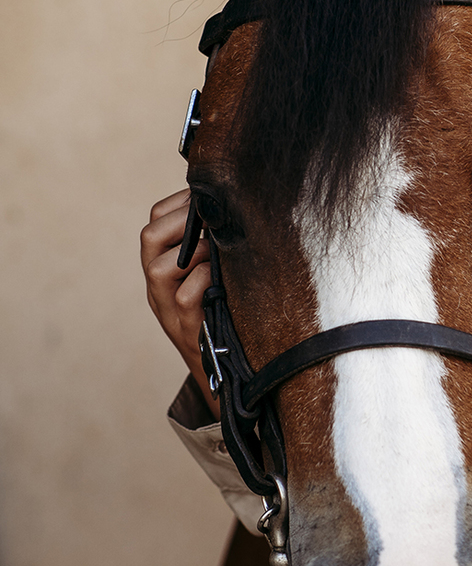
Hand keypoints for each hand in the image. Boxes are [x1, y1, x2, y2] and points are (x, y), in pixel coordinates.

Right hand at [140, 187, 217, 414]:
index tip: (204, 198)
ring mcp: (167, 308)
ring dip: (194, 250)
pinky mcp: (185, 328)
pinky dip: (203, 280)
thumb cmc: (221, 313)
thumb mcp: (211, 275)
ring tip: (215, 253)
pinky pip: (186, 296)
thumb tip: (228, 209)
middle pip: (149, 237)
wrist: (222, 368)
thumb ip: (211, 247)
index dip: (177, 204)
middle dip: (180, 220)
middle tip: (209, 221)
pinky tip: (219, 279)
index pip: (154, 223)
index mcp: (160, 266)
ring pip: (158, 268)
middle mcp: (157, 286)